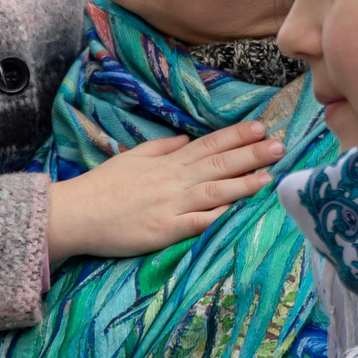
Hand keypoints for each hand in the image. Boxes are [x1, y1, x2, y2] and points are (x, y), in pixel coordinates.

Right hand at [45, 120, 285, 261]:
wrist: (77, 213)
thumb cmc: (102, 186)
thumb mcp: (132, 158)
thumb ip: (161, 148)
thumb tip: (186, 139)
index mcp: (167, 162)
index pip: (208, 144)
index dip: (236, 136)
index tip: (261, 127)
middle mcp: (173, 180)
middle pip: (218, 164)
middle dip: (251, 154)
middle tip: (279, 145)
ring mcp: (170, 205)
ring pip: (213, 191)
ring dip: (243, 183)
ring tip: (269, 176)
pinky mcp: (163, 231)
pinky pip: (195, 223)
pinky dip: (216, 216)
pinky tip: (237, 211)